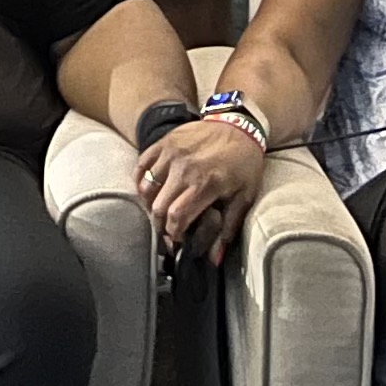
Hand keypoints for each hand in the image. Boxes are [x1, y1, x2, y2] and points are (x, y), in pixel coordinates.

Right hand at [135, 113, 270, 268]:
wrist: (239, 125)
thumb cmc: (244, 164)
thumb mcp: (244, 197)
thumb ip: (227, 229)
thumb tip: (214, 260)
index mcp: (206, 183)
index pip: (176, 218)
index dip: (173, 235)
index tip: (177, 242)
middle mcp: (184, 168)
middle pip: (158, 207)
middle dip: (160, 225)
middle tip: (167, 231)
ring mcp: (171, 153)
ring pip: (146, 188)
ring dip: (150, 205)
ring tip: (161, 211)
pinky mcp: (164, 142)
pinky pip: (142, 166)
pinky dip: (141, 182)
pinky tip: (151, 191)